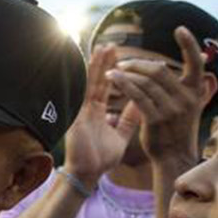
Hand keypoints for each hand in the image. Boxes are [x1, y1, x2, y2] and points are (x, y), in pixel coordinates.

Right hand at [61, 44, 137, 185]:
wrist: (87, 173)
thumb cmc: (101, 160)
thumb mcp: (120, 137)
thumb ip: (127, 120)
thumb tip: (139, 105)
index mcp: (97, 114)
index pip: (105, 89)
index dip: (112, 74)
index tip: (118, 58)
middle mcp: (88, 109)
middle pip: (98, 81)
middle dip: (105, 63)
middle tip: (111, 45)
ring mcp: (81, 110)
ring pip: (91, 83)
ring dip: (98, 65)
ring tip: (105, 47)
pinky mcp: (78, 115)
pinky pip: (85, 93)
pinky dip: (89, 79)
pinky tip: (92, 66)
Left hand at [113, 26, 213, 167]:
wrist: (173, 156)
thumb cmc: (176, 128)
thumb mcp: (187, 106)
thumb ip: (181, 86)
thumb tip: (172, 64)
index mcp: (195, 91)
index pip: (196, 62)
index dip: (189, 44)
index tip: (180, 29)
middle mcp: (186, 98)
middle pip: (159, 70)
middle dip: (138, 63)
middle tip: (121, 63)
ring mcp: (172, 108)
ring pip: (145, 81)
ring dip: (126, 73)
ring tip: (111, 71)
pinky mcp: (156, 118)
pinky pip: (137, 95)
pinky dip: (123, 83)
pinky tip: (111, 77)